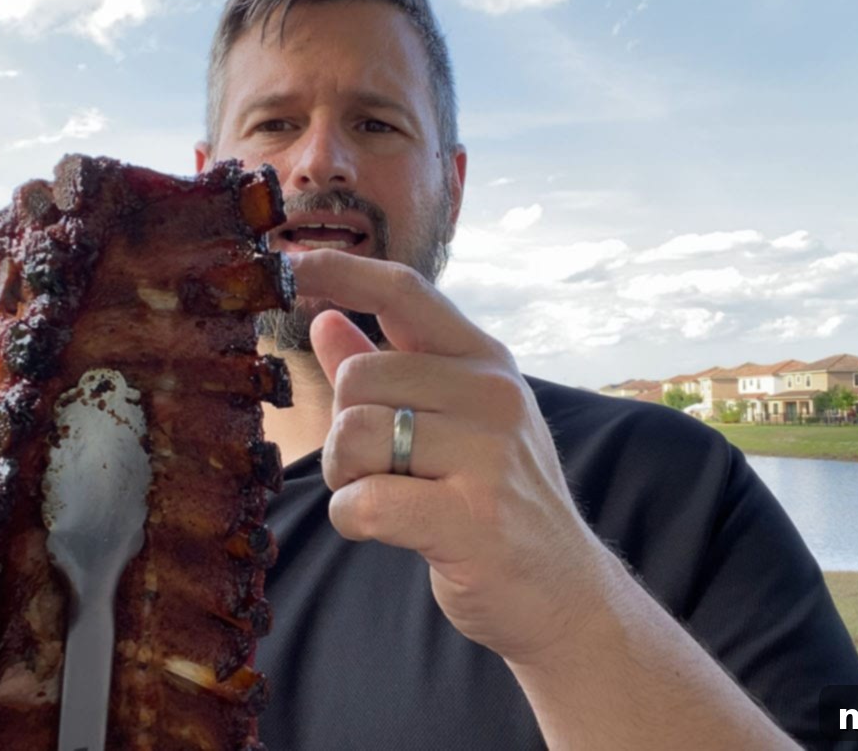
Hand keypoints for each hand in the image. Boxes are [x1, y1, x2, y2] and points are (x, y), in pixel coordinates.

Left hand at [289, 250, 606, 665]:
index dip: (341, 271)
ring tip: (387, 496)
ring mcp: (488, 455)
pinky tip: (386, 529)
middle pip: (357, 377)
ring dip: (346, 477)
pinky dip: (354, 519)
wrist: (564, 594)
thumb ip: (390, 369)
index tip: (293, 264)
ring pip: (353, 436)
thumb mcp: (455, 422)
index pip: (406, 291)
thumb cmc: (499, 502)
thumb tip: (324, 320)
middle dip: (341, 429)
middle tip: (374, 469)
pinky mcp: (472, 519)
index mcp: (485, 362)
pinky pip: (363, 502)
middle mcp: (492, 395)